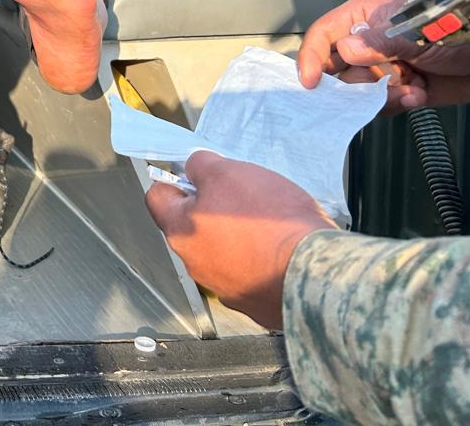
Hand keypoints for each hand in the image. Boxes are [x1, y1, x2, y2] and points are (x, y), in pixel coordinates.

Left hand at [145, 152, 336, 328]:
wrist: (313, 272)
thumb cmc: (266, 218)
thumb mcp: (227, 172)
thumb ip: (201, 166)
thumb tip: (193, 170)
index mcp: (180, 232)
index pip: (157, 199)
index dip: (175, 181)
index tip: (198, 176)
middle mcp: (194, 264)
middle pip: (191, 226)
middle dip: (211, 208)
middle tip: (240, 196)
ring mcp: (223, 288)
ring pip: (220, 250)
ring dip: (235, 236)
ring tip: (266, 223)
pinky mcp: (253, 303)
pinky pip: (248, 273)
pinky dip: (258, 260)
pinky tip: (280, 249)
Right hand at [297, 0, 469, 112]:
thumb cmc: (459, 28)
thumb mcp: (417, 31)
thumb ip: (380, 41)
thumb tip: (345, 50)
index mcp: (364, 17)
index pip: (323, 35)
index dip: (311, 57)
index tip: (310, 82)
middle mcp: (367, 42)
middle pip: (334, 68)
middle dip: (348, 85)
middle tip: (364, 93)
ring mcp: (382, 66)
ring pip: (356, 92)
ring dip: (380, 97)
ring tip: (409, 91)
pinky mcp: (396, 89)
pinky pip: (379, 105)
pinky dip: (397, 104)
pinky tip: (418, 95)